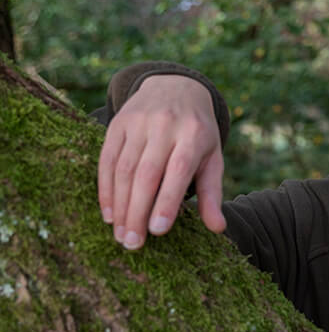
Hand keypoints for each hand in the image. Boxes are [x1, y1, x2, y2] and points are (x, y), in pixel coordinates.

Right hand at [98, 75, 225, 249]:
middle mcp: (165, 126)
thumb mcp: (212, 158)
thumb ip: (213, 193)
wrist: (176, 87)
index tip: (158, 231)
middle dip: (138, 211)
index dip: (167, 201)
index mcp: (194, 134)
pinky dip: (106, 189)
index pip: (179, 171)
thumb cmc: (198, 133)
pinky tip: (109, 213)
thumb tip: (219, 228)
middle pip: (147, 174)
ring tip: (120, 235)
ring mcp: (138, 123)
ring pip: (124, 169)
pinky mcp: (117, 123)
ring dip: (120, 205)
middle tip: (132, 244)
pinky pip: (107, 160)